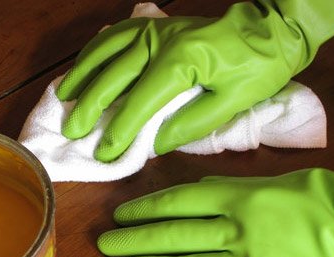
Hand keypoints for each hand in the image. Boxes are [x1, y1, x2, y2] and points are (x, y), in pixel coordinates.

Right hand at [57, 5, 298, 161]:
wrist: (269, 31)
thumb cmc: (257, 68)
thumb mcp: (231, 103)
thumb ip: (189, 124)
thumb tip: (152, 143)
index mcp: (182, 60)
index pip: (141, 101)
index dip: (120, 129)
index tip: (105, 153)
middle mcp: (161, 40)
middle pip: (115, 75)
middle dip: (91, 106)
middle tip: (72, 131)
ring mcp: (155, 29)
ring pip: (107, 50)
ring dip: (83, 73)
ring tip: (63, 96)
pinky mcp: (156, 25)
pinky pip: (117, 34)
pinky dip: (96, 49)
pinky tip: (84, 64)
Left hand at [97, 169, 333, 256]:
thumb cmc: (330, 200)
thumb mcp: (279, 179)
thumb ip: (235, 186)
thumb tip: (199, 192)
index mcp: (240, 196)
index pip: (176, 202)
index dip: (143, 209)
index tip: (121, 215)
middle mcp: (235, 229)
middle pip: (171, 235)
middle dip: (133, 240)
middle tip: (105, 244)